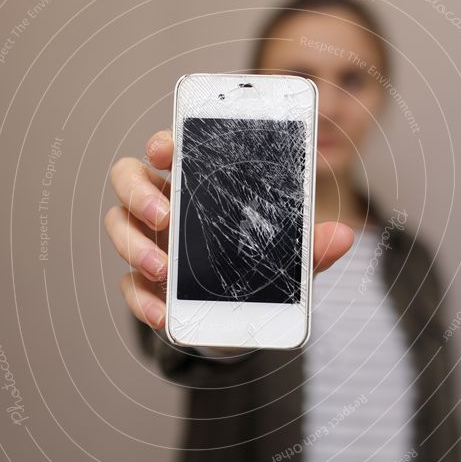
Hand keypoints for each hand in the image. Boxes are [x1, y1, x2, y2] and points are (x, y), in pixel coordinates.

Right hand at [105, 129, 354, 331]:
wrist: (236, 318)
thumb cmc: (254, 268)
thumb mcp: (284, 258)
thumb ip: (306, 247)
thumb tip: (342, 237)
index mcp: (195, 185)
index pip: (169, 150)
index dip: (162, 143)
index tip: (166, 147)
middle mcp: (164, 206)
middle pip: (128, 180)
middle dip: (138, 193)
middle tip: (163, 214)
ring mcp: (148, 243)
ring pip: (118, 227)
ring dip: (135, 246)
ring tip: (163, 268)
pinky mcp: (143, 283)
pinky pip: (129, 285)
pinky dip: (142, 300)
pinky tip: (163, 313)